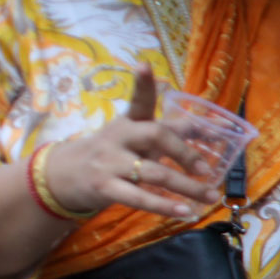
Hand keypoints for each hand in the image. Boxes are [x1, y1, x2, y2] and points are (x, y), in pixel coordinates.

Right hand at [42, 67, 220, 218]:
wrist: (62, 175)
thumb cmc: (113, 153)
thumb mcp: (135, 136)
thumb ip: (172, 132)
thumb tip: (217, 129)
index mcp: (128, 121)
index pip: (138, 100)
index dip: (142, 84)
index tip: (144, 65)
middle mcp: (119, 137)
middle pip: (155, 135)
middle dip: (184, 151)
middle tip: (206, 169)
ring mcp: (110, 162)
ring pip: (154, 173)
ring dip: (186, 187)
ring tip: (210, 196)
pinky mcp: (105, 187)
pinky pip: (139, 198)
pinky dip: (165, 206)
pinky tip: (185, 213)